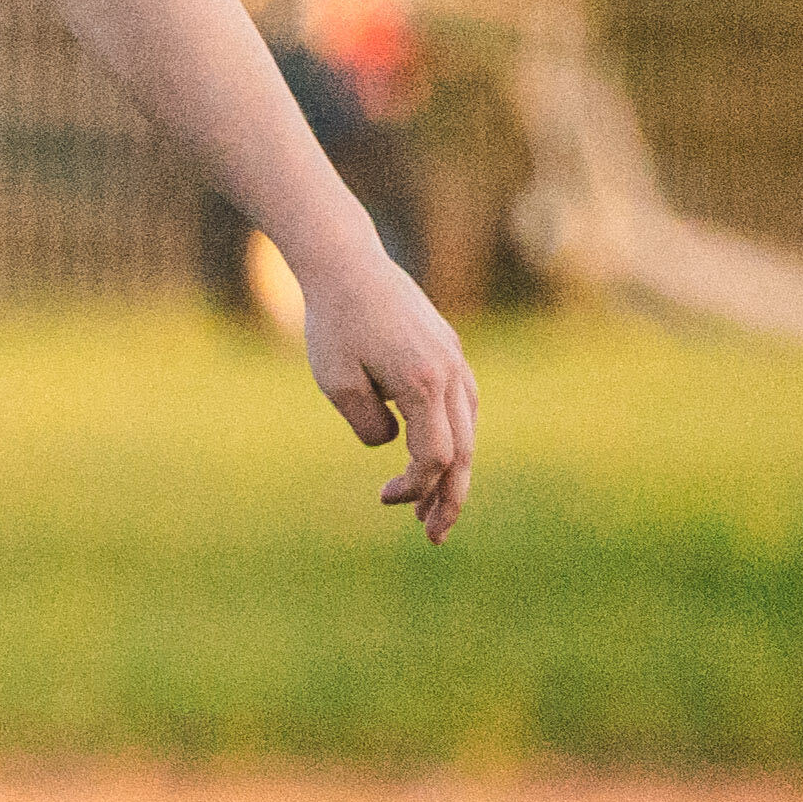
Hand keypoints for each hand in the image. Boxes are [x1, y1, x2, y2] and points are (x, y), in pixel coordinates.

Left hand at [298, 236, 479, 541]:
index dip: (415, 488)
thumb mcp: (337, 382)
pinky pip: (463, 405)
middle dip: (449, 498)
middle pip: (462, 451)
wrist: (348, 265)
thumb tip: (392, 447)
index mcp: (422, 384)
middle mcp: (449, 374)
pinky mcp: (449, 351)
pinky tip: (437, 456)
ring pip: (469, 429)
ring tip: (433, 507)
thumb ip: (368, 425)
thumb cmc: (334, 324)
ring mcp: (454, 360)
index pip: (435, 457)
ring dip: (454, 470)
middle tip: (433, 536)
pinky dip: (454, 436)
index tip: (385, 499)